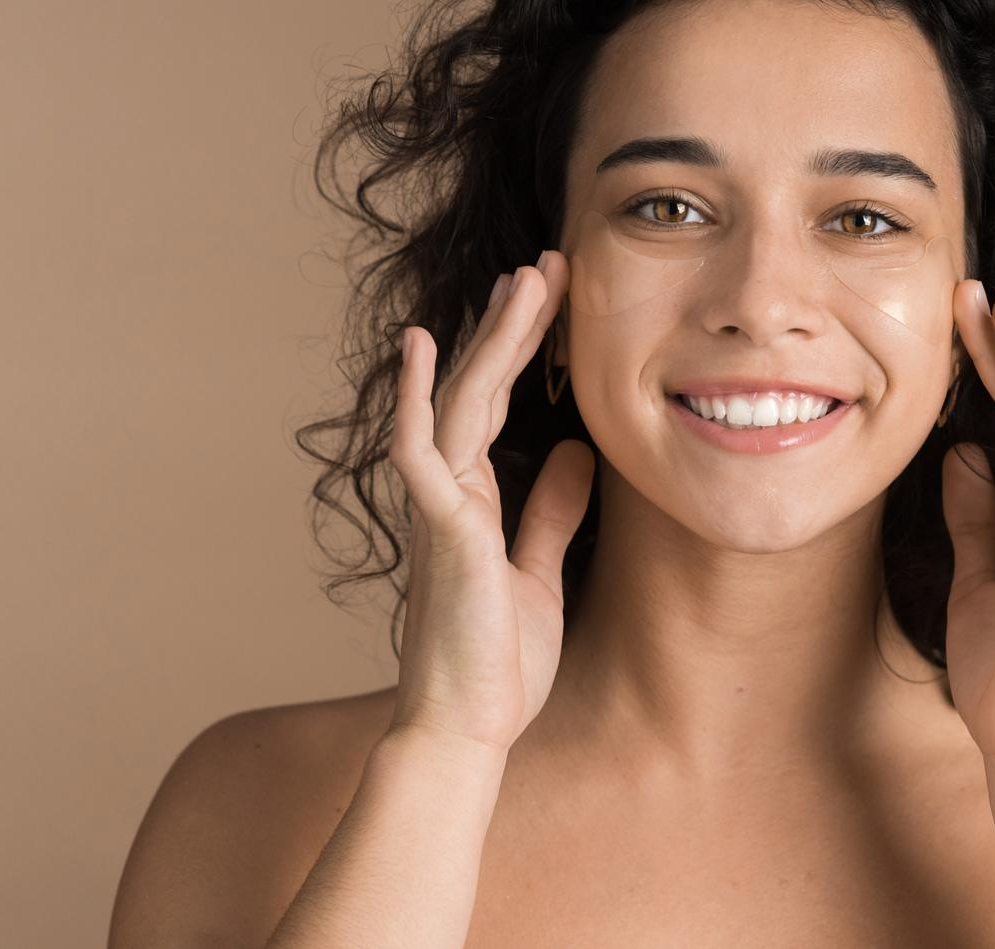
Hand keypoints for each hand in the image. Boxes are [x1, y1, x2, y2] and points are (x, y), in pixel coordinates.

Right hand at [387, 252, 594, 752]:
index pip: (499, 405)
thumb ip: (551, 513)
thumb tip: (575, 453)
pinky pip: (423, 453)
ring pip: (461, 404)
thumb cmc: (498, 664)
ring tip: (522, 281)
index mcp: (476, 501)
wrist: (469, 731)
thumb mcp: (541, 574)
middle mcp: (452, 494)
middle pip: (481, 389)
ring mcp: (442, 509)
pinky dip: (420, 399)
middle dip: (513, 325)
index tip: (549, 297)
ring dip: (491, 340)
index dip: (523, 350)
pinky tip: (424, 349)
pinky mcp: (444, 533)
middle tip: (545, 263)